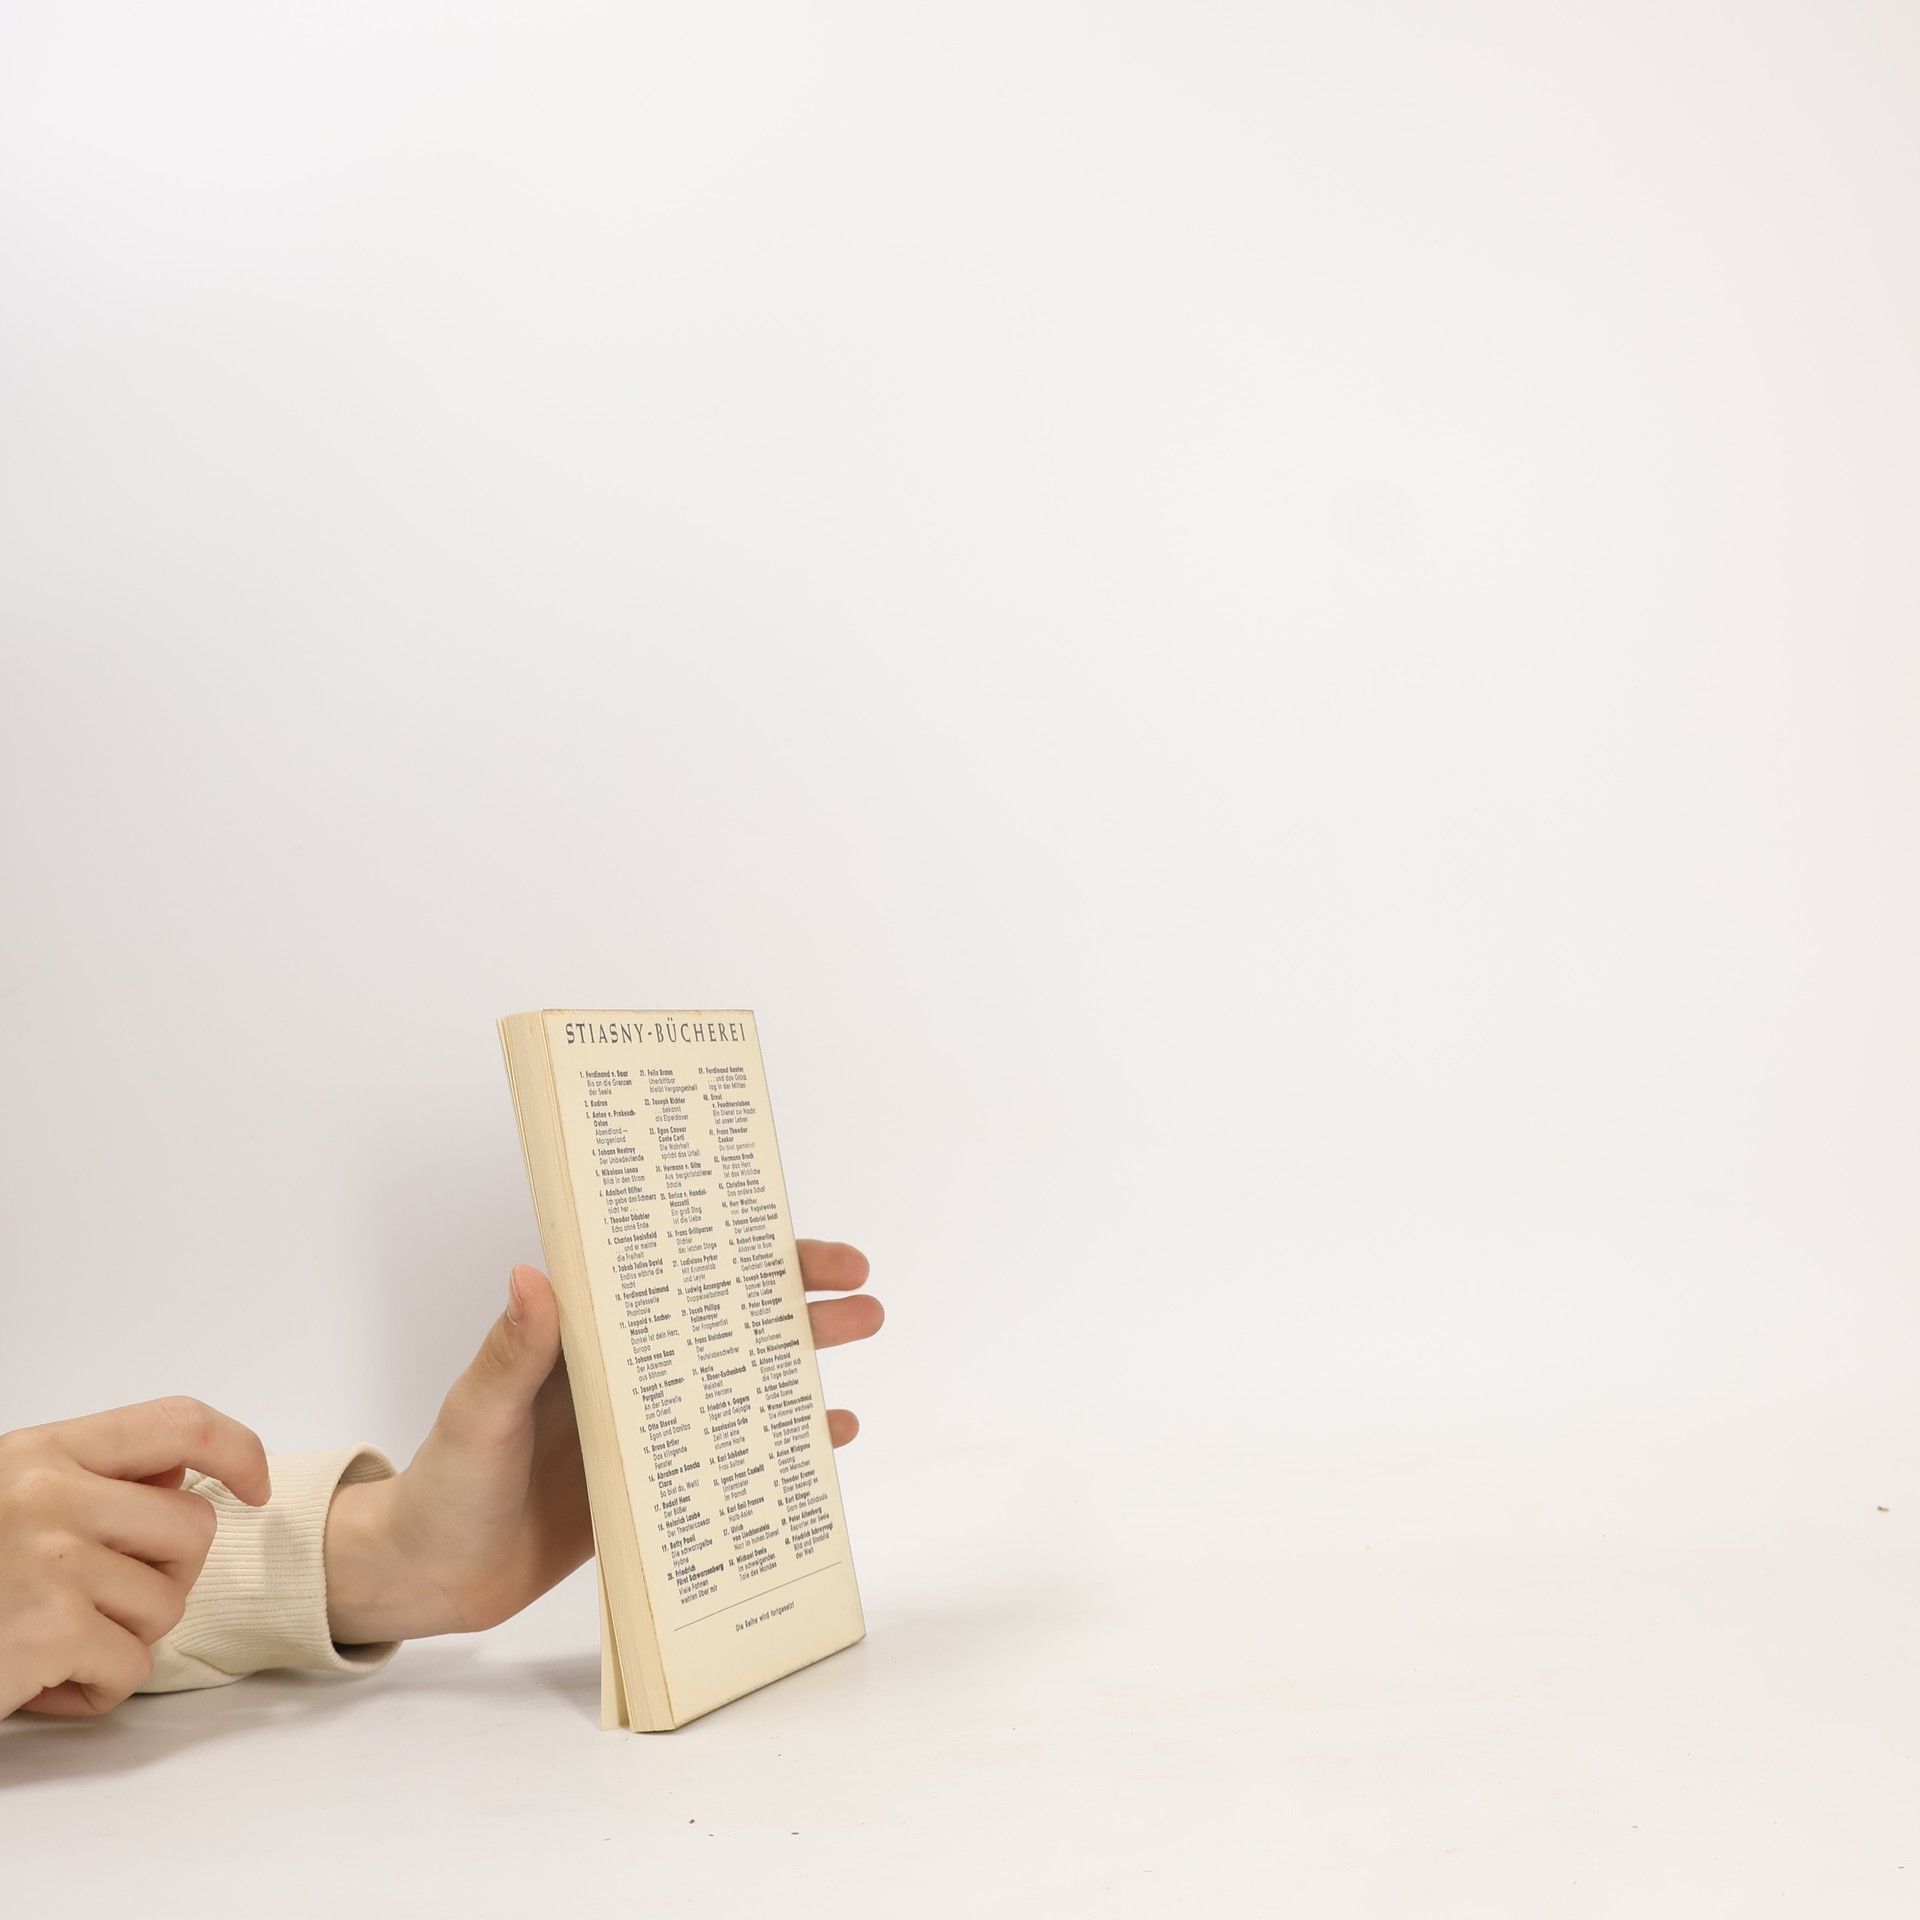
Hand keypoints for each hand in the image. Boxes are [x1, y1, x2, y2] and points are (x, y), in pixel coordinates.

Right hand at [0, 1399, 269, 1718]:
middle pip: (192, 1530)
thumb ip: (93, 1482)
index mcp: (43, 1451)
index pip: (178, 1422)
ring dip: (123, 1638)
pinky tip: (41, 1681)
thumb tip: (186, 1480)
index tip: (251, 1488)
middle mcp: (49, 1494)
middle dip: (165, 1576)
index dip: (237, 1450)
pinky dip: (97, 1688)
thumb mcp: (14, 1500)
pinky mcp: (48, 1631)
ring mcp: (51, 1561)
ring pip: (167, 1605)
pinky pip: (133, 1668)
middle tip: (98, 1600)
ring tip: (53, 1638)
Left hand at [324, 1240, 883, 1643]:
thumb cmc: (442, 1487)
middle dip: (795, 1296)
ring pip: (737, 1377)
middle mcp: (623, 1367)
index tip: (792, 1237)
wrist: (430, 1581)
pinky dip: (780, 1440)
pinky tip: (829, 1434)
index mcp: (583, 1333)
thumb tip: (532, 1275)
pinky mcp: (655, 1480)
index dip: (735, 1249)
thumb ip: (509, 1356)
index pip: (669, 1272)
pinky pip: (729, 1451)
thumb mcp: (475, 1418)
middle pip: (723, 1317)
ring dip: (799, 1357)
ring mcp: (645, 1424)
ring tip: (862, 1336)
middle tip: (861, 1293)